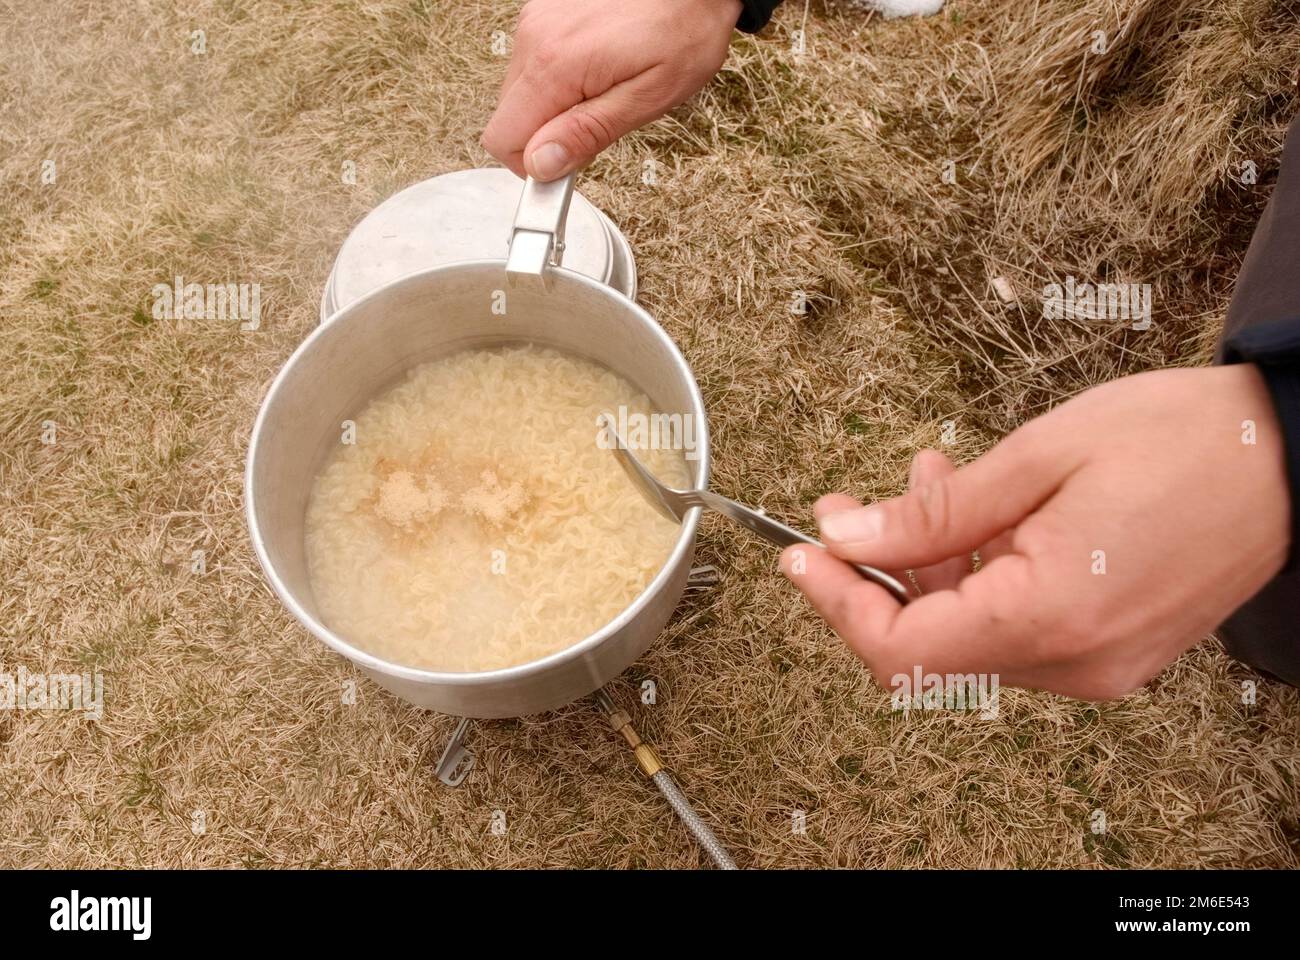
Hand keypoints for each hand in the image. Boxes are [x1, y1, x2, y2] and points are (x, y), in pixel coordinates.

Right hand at [481, 0, 741, 179]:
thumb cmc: (685, 27)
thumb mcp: (647, 96)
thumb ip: (588, 133)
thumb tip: (542, 165)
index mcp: (555, 65)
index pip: (503, 140)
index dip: (534, 164)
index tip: (569, 161)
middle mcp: (536, 37)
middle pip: (509, 117)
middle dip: (547, 134)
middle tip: (598, 122)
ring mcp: (537, 19)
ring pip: (521, 91)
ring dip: (555, 104)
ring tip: (605, 88)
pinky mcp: (545, 11)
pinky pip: (535, 61)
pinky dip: (559, 76)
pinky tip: (598, 65)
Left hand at [780, 365, 1291, 699]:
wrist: (1293, 456)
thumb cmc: (1181, 440)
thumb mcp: (1037, 458)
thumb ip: (933, 514)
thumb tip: (846, 537)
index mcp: (1049, 615)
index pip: (900, 649)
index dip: (836, 603)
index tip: (799, 555)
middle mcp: (1073, 661)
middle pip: (928, 650)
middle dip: (876, 577)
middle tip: (848, 505)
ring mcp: (1098, 664)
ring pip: (968, 637)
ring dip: (929, 568)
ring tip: (927, 479)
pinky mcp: (1112, 650)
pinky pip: (1015, 630)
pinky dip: (978, 578)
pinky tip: (978, 512)